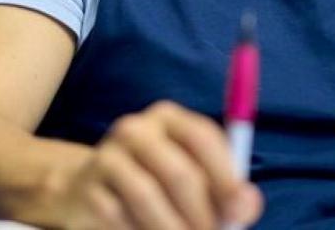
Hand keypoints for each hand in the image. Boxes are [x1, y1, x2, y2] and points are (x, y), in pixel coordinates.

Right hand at [58, 101, 263, 229]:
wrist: (89, 189)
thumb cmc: (157, 182)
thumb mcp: (194, 176)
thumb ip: (225, 189)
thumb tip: (247, 206)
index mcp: (169, 117)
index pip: (202, 137)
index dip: (225, 176)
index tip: (240, 211)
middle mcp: (137, 128)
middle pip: (178, 172)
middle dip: (201, 215)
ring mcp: (108, 155)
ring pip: (148, 198)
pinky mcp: (87, 187)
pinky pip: (118, 217)